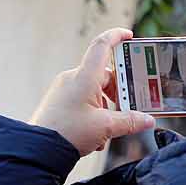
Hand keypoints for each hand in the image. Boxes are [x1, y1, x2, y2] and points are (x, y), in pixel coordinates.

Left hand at [29, 28, 155, 156]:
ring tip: (109, 129)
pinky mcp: (58, 103)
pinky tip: (96, 138)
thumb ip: (129, 121)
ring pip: (94, 92)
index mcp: (84, 76)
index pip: (102, 46)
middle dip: (118, 92)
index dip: (116, 36)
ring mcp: (64, 90)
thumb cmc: (68, 133)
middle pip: (103, 76)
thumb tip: (148, 120)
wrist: (37, 149)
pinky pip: (82, 103)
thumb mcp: (105, 127)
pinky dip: (93, 116)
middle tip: (129, 107)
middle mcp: (73, 79)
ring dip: (106, 109)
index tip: (129, 36)